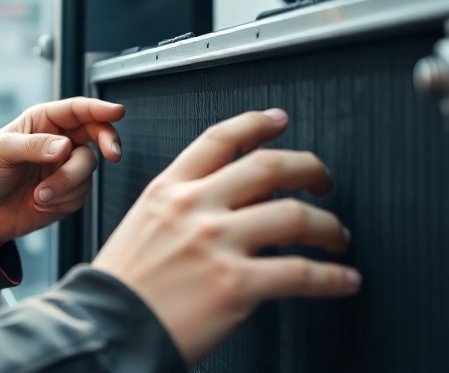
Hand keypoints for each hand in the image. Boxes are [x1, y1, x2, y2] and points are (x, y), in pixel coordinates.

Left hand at [0, 97, 124, 255]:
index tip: (117, 112)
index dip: (99, 109)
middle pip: (95, 134)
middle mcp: (58, 142)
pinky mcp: (67, 194)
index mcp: (42, 122)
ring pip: (87, 169)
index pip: (77, 110)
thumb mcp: (1, 151)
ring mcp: (64, 168)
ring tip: (39, 195)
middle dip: (106, 143)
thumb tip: (65, 147)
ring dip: (66, 184)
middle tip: (112, 155)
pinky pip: (80, 195)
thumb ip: (34, 146)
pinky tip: (39, 203)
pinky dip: (62, 200)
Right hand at [91, 109, 358, 363]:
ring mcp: (218, 243)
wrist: (105, 327)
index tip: (278, 120)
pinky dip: (332, 277)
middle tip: (322, 180)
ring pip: (295, 216)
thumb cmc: (121, 287)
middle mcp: (196, 207)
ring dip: (328, 225)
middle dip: (309, 169)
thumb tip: (230, 202)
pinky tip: (343, 280)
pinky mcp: (236, 284)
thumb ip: (182, 207)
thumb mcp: (142, 224)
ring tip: (336, 236)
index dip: (256, 123)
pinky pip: (300, 273)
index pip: (220, 139)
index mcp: (169, 190)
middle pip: (270, 166)